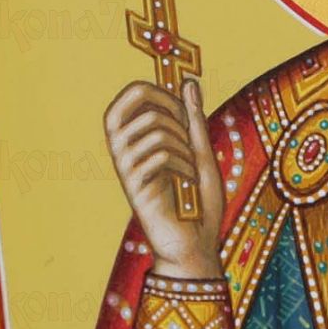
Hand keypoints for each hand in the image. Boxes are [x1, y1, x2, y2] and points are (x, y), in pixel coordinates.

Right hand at [104, 79, 225, 281]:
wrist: (196, 246)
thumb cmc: (199, 203)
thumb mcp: (202, 152)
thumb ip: (194, 120)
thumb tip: (188, 83)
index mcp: (138, 139)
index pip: (131, 94)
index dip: (157, 88)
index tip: (181, 102)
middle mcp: (125, 150)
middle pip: (139, 103)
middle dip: (174, 110)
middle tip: (191, 135)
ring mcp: (127, 169)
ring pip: (155, 128)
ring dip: (185, 145)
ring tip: (191, 169)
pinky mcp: (133, 187)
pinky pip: (160, 155)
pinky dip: (185, 166)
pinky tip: (188, 185)